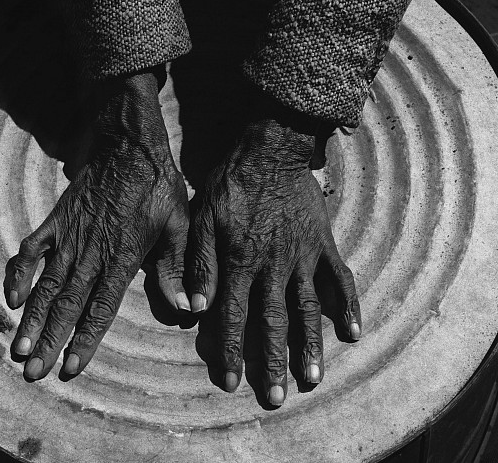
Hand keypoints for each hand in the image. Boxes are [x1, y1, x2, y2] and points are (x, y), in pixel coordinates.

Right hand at [4, 68, 189, 379]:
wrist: (130, 147)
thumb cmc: (158, 187)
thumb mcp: (178, 224)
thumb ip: (177, 267)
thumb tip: (187, 306)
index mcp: (123, 257)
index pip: (101, 307)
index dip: (85, 339)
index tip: (70, 367)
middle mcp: (92, 252)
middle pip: (67, 304)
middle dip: (50, 340)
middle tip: (33, 372)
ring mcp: (70, 236)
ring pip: (47, 284)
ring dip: (32, 317)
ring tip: (18, 347)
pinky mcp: (57, 220)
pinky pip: (32, 249)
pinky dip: (20, 272)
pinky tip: (13, 297)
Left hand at [186, 102, 360, 405]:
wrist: (271, 151)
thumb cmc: (232, 183)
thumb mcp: (203, 217)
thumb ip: (200, 262)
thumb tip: (194, 306)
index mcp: (241, 261)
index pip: (234, 316)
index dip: (232, 350)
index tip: (232, 382)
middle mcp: (274, 266)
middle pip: (273, 322)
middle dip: (273, 361)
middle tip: (277, 396)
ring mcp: (303, 256)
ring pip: (307, 308)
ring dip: (310, 345)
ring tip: (312, 378)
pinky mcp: (322, 244)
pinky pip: (339, 278)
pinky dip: (347, 304)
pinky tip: (353, 330)